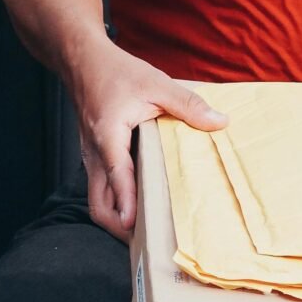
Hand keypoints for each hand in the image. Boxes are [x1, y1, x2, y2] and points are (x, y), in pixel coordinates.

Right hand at [71, 37, 225, 239]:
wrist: (81, 60)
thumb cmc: (114, 71)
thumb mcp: (155, 83)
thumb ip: (188, 104)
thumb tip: (220, 121)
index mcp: (109, 135)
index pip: (116, 176)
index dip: (126, 202)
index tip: (134, 226)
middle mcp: (94, 153)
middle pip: (99, 204)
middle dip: (119, 227)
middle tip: (148, 241)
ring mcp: (90, 158)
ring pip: (98, 200)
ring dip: (118, 217)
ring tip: (146, 231)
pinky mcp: (93, 157)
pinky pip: (101, 188)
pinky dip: (116, 202)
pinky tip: (139, 204)